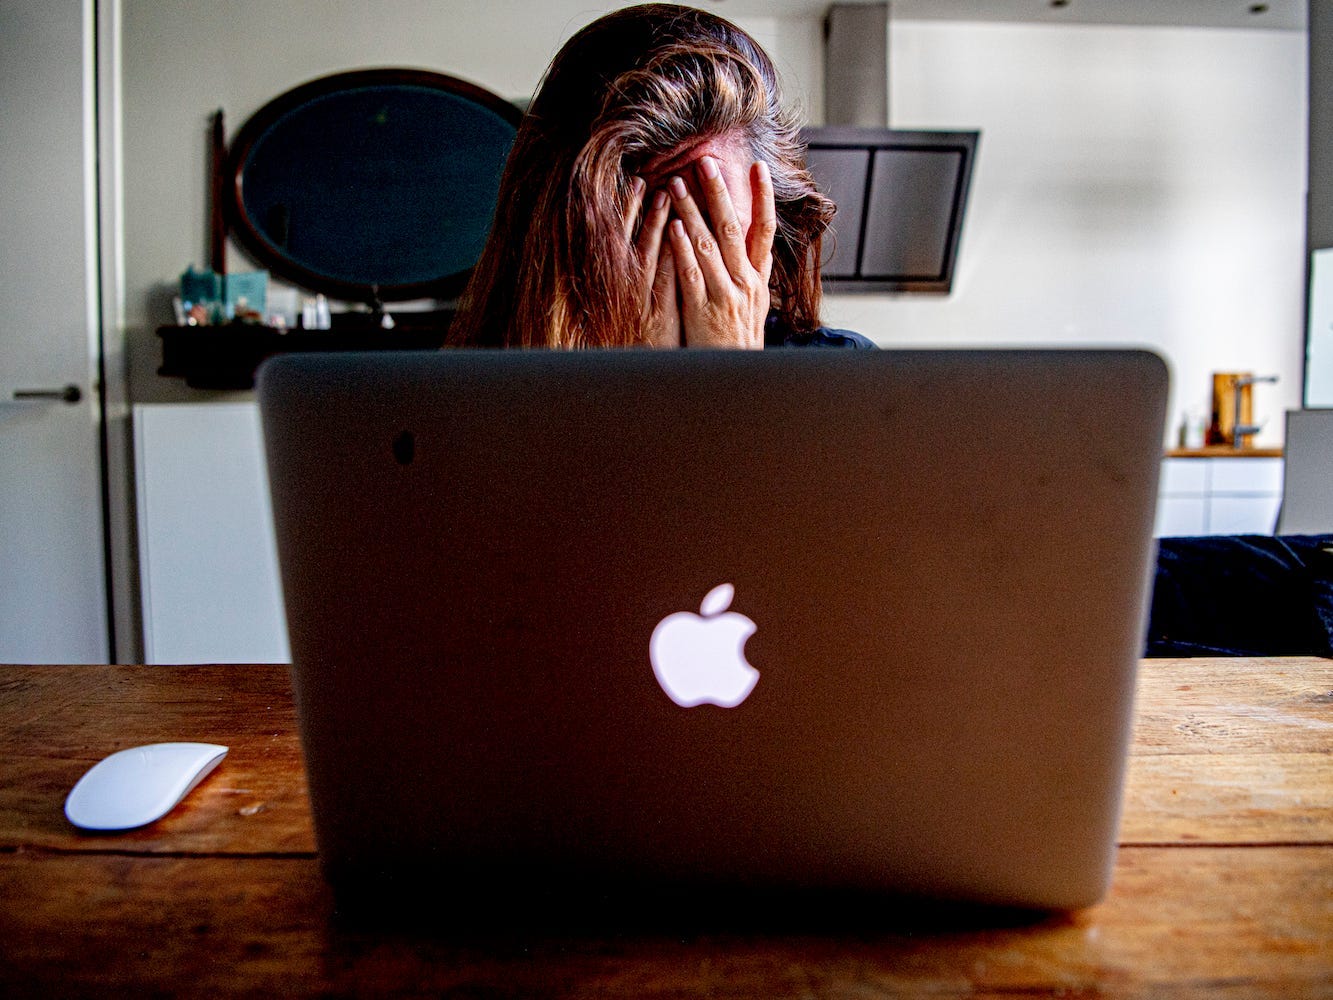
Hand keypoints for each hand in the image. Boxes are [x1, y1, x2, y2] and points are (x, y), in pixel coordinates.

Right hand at [626, 176, 680, 347]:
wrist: (645, 381)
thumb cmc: (645, 347)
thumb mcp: (638, 313)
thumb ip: (645, 284)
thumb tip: (654, 252)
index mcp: (625, 287)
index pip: (627, 243)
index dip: (631, 214)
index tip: (638, 186)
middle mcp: (631, 291)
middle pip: (632, 243)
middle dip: (636, 212)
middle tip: (642, 181)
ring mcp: (644, 303)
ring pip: (647, 257)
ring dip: (653, 225)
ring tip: (662, 196)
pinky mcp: (658, 318)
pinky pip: (665, 283)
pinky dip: (668, 258)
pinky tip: (674, 236)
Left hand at [665, 156, 774, 349]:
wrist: (736, 377)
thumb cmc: (739, 341)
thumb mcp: (755, 305)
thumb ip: (755, 274)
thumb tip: (758, 245)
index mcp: (758, 279)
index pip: (765, 230)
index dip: (763, 197)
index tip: (759, 167)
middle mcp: (745, 283)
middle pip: (734, 229)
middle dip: (719, 193)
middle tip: (706, 162)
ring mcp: (725, 296)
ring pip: (709, 246)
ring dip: (692, 213)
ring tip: (677, 185)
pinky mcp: (703, 311)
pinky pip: (692, 274)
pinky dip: (683, 249)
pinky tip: (672, 228)